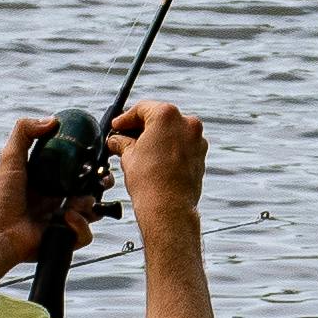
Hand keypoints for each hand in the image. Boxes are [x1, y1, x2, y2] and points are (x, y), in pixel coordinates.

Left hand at [0, 119, 105, 273]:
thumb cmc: (0, 195)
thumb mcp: (11, 156)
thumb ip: (25, 131)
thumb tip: (53, 120)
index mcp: (50, 180)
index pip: (79, 169)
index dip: (92, 164)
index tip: (99, 159)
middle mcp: (59, 199)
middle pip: (93, 189)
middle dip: (100, 184)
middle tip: (100, 181)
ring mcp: (64, 220)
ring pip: (93, 211)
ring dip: (89, 205)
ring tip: (73, 204)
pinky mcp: (65, 239)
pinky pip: (86, 234)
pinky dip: (80, 226)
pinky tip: (65, 219)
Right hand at [110, 102, 205, 247]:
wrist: (169, 208)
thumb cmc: (150, 182)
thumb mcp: (128, 156)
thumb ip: (122, 142)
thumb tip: (116, 140)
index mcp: (167, 115)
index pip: (142, 109)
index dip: (125, 118)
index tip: (117, 127)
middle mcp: (187, 123)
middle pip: (159, 118)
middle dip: (141, 128)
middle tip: (124, 137)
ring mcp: (196, 139)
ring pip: (172, 132)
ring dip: (156, 138)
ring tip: (137, 151)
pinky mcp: (200, 155)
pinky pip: (181, 146)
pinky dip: (169, 149)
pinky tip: (154, 160)